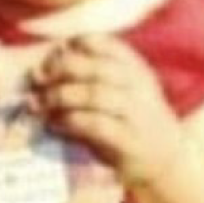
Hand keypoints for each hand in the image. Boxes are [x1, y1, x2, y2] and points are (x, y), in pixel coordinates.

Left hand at [31, 33, 185, 187]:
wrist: (166, 160)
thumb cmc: (129, 120)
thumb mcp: (118, 90)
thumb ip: (85, 77)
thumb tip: (37, 70)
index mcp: (133, 67)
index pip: (103, 43)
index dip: (73, 45)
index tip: (52, 55)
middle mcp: (138, 86)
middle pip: (94, 67)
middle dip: (59, 70)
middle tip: (37, 79)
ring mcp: (137, 113)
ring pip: (93, 94)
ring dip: (59, 96)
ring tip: (38, 104)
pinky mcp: (130, 141)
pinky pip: (96, 125)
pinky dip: (70, 122)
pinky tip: (54, 125)